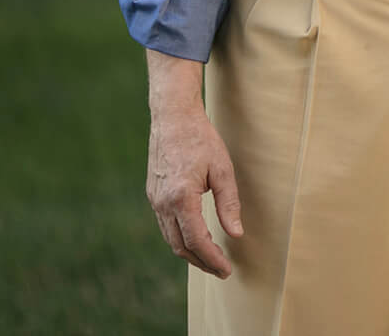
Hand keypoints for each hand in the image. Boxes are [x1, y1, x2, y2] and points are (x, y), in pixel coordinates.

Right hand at [145, 71, 242, 278]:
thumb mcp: (222, 169)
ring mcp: (155, 200)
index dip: (212, 259)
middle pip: (181, 246)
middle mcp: (163, 203)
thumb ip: (229, 203)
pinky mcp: (153, 195)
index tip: (226, 270)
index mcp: (181, 198)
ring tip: (211, 260)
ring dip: (190, 253)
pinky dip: (180, 238)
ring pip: (171, 238)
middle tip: (221, 271)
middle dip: (202, 262)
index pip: (196, 240)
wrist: (172, 118)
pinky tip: (195, 239)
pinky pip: (165, 226)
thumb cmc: (201, 140)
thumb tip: (236, 234)